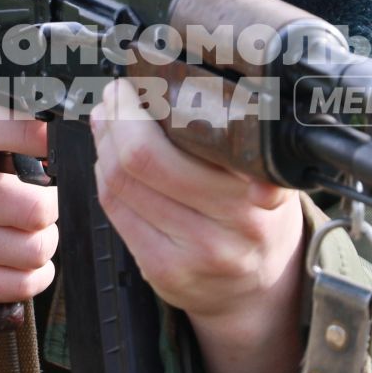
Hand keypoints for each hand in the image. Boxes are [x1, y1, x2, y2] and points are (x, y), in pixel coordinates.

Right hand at [0, 103, 58, 313]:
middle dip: (52, 209)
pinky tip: (22, 263)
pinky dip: (34, 276)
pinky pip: (16, 284)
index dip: (30, 135)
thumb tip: (68, 149)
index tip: (56, 141)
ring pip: (30, 250)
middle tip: (44, 205)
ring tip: (30, 234)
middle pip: (31, 208)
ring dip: (44, 244)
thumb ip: (11, 134)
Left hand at [90, 79, 305, 372]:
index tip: (141, 81)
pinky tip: (109, 160)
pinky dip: (104, 176)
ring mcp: (193, 253)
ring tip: (108, 120)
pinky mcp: (161, 271)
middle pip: (141, 158)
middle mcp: (230, 225)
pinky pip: (115, 211)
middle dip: (118, 116)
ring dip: (104, 143)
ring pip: (120, 183)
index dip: (149, 105)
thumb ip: (233, 144)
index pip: (189, 138)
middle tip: (117, 95)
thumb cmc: (260, 219)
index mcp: (259, 191)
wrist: (259, 291)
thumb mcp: (267, 175)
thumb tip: (164, 92)